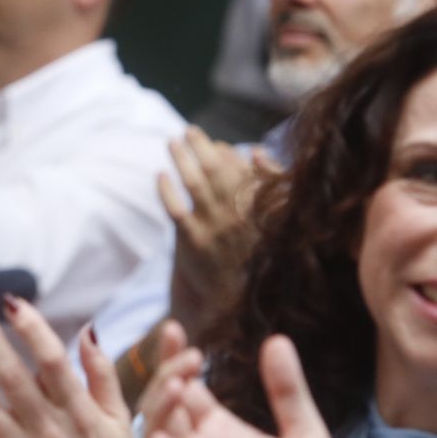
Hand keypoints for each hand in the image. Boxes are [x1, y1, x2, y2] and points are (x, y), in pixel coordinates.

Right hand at [142, 331, 348, 437]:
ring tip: (177, 386)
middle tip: (186, 357)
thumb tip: (278, 339)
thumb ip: (288, 392)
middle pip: (163, 407)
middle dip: (166, 378)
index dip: (174, 357)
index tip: (174, 327)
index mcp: (215, 430)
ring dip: (159, 414)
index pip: (183, 385)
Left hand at [157, 127, 266, 341]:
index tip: (212, 142)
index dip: (223, 152)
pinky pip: (175, 209)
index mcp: (262, 206)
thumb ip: (272, 184)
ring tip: (172, 143)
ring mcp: (213, 226)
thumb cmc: (260, 262)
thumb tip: (255, 150)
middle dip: (199, 147)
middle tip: (188, 132)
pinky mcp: (192, 242)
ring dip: (181, 159)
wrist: (240, 305)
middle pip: (214, 169)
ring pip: (194, 183)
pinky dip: (167, 190)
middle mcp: (238, 213)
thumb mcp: (278, 222)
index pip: (240, 168)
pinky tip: (160, 176)